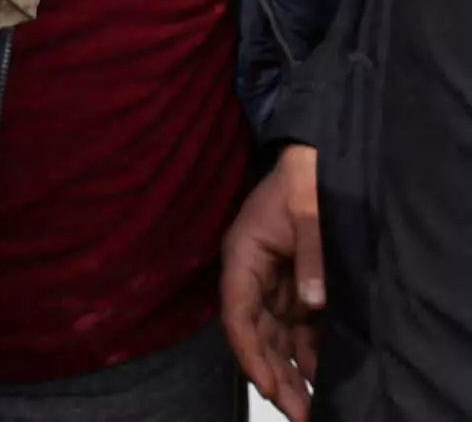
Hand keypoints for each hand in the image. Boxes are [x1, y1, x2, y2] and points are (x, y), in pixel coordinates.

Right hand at [224, 144, 323, 419]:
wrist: (315, 159)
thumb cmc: (305, 179)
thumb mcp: (309, 212)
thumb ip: (311, 256)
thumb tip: (311, 303)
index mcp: (243, 253)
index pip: (237, 311)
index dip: (248, 350)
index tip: (266, 384)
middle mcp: (251, 273)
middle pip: (255, 331)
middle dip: (272, 372)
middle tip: (296, 410)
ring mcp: (271, 280)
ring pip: (273, 334)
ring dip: (288, 368)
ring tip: (307, 405)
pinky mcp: (292, 283)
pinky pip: (294, 325)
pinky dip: (305, 351)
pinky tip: (318, 374)